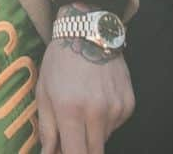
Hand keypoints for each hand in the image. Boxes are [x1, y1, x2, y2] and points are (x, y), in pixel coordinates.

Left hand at [37, 31, 133, 153]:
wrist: (88, 31)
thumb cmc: (60, 61)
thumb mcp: (44, 92)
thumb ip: (47, 129)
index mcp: (70, 110)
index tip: (65, 152)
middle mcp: (96, 112)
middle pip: (93, 153)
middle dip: (81, 148)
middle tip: (72, 133)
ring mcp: (115, 108)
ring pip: (104, 139)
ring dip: (92, 133)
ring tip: (82, 107)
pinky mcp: (128, 103)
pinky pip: (115, 125)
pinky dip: (105, 120)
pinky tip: (97, 99)